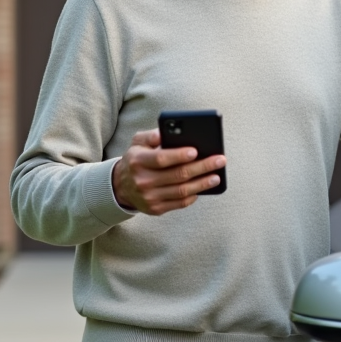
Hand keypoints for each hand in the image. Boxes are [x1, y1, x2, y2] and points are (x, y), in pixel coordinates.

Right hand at [111, 129, 225, 214]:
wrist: (121, 187)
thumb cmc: (136, 160)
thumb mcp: (137, 143)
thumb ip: (151, 135)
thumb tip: (165, 132)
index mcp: (138, 161)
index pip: (161, 158)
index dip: (179, 155)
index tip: (196, 151)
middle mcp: (143, 180)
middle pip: (178, 175)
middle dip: (202, 167)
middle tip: (220, 160)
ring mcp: (149, 197)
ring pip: (182, 191)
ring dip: (202, 183)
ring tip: (217, 176)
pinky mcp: (156, 209)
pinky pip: (180, 203)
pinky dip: (194, 195)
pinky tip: (203, 187)